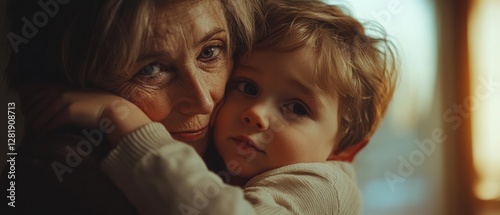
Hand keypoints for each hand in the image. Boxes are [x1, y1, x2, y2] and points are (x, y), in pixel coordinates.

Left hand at [20, 84, 151, 145]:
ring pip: (39, 117)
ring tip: (36, 134)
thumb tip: (46, 109)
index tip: (28, 117)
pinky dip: (45, 131)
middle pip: (33, 107)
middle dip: (30, 120)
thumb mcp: (76, 98)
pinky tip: (45, 136)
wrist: (113, 111)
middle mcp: (59, 92)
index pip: (32, 95)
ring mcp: (63, 101)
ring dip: (36, 128)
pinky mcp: (68, 112)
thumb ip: (61, 99)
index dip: (26, 107)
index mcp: (59, 87)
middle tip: (29, 129)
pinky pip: (50, 124)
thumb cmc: (96, 107)